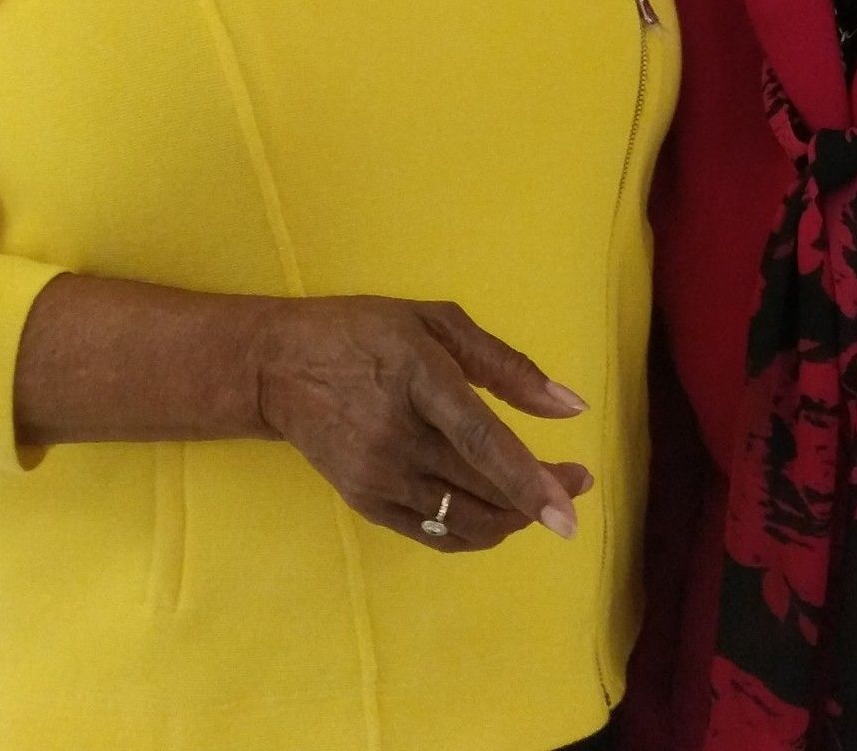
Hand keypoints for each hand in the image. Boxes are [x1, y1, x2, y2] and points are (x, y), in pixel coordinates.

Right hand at [253, 296, 592, 552]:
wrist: (279, 367)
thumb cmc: (365, 333)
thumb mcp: (435, 321)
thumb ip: (505, 364)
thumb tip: (570, 406)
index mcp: (420, 378)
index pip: (481, 441)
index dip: (529, 480)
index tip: (571, 510)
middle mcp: (399, 436)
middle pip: (482, 487)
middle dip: (540, 496)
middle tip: (577, 481)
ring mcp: (379, 476)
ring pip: (464, 520)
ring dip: (513, 518)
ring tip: (538, 497)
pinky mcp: (366, 503)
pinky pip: (435, 535)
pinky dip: (476, 532)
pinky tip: (497, 513)